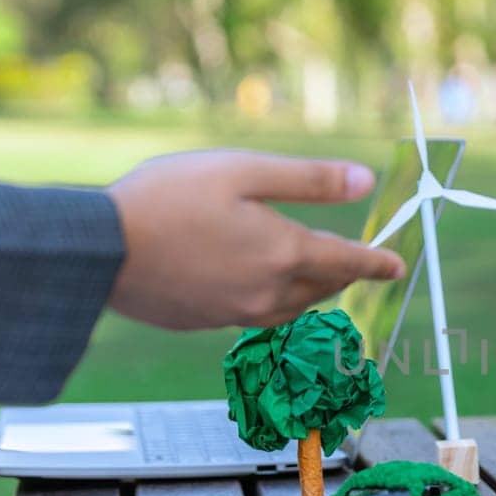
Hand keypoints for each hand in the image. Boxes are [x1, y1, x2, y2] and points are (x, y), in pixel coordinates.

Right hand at [106, 150, 406, 329]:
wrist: (98, 251)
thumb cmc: (167, 199)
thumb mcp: (242, 171)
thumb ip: (308, 180)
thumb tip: (366, 182)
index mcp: (284, 254)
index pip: (348, 262)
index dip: (376, 262)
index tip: (396, 265)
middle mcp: (267, 294)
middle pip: (322, 287)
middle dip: (342, 272)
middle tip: (353, 257)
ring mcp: (235, 315)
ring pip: (291, 307)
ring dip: (308, 289)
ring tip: (311, 272)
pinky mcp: (205, 323)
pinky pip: (255, 314)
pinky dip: (270, 299)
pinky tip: (253, 282)